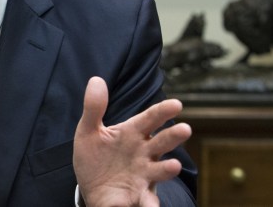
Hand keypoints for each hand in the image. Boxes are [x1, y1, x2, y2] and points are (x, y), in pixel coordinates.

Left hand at [73, 77, 190, 206]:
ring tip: (173, 166)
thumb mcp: (88, 131)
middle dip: (173, 136)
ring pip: (161, 170)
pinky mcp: (139, 196)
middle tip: (184, 129)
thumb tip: (96, 79)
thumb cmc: (96, 157)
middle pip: (161, 142)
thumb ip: (94, 108)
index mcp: (132, 133)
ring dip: (167, 169)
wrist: (92, 188)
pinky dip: (151, 204)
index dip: (163, 111)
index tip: (176, 104)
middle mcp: (144, 153)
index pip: (150, 119)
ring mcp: (144, 175)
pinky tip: (151, 206)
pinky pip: (148, 201)